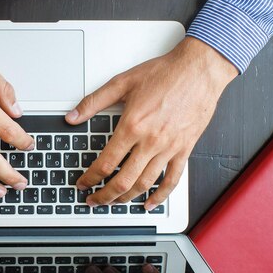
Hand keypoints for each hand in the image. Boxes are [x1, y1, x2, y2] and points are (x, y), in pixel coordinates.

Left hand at [66, 37, 236, 209]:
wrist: (199, 70)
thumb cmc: (165, 73)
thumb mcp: (122, 82)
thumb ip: (94, 101)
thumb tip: (72, 116)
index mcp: (132, 125)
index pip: (105, 162)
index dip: (90, 178)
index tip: (83, 184)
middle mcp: (151, 141)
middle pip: (123, 180)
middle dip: (105, 195)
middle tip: (94, 201)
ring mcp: (169, 148)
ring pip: (145, 183)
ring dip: (127, 198)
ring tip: (115, 202)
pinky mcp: (185, 149)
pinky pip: (172, 179)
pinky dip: (160, 195)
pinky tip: (150, 203)